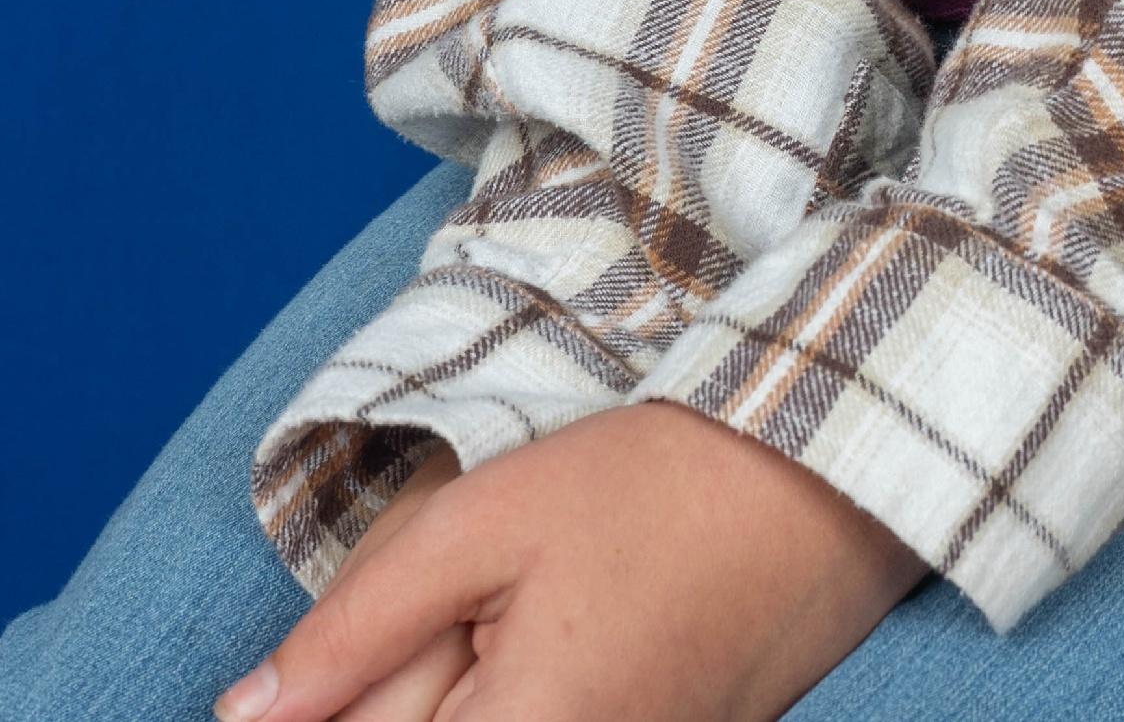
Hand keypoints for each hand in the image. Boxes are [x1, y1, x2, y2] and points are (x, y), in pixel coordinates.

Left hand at [215, 403, 927, 721]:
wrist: (822, 484)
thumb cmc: (658, 488)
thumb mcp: (484, 523)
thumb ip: (353, 631)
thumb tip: (243, 714)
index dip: (342, 698)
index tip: (363, 651)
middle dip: (395, 690)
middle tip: (469, 607)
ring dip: (450, 690)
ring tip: (512, 618)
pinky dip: (500, 691)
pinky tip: (550, 637)